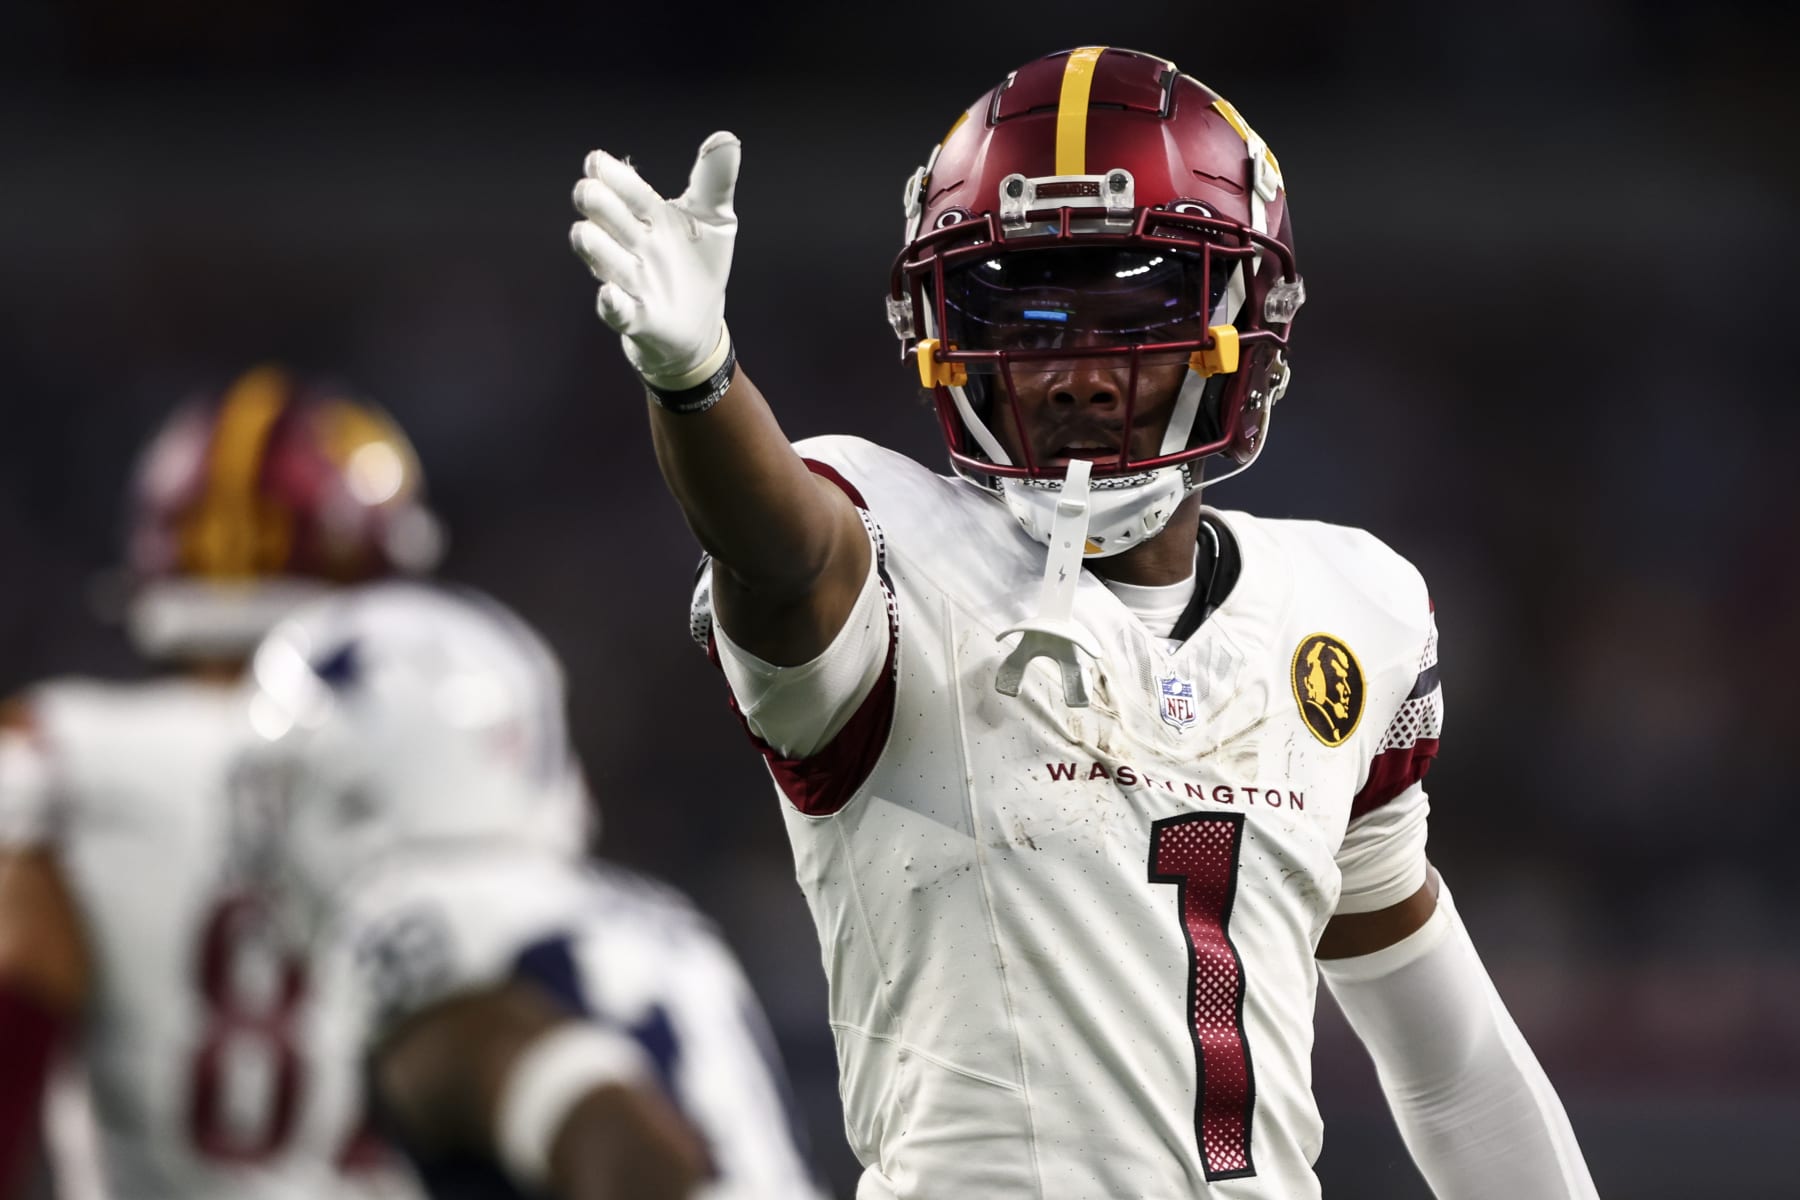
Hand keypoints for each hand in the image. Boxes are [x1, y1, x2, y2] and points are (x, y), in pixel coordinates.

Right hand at [569, 131, 740, 388]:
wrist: (698, 324)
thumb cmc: (698, 265)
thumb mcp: (715, 221)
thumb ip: (714, 183)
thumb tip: (727, 137)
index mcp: (650, 217)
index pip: (630, 191)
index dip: (614, 177)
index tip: (597, 161)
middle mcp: (634, 246)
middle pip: (607, 219)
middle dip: (597, 206)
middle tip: (588, 191)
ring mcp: (632, 281)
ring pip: (605, 260)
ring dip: (596, 248)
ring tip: (586, 233)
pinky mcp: (636, 318)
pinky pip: (617, 310)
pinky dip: (612, 303)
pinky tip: (609, 293)